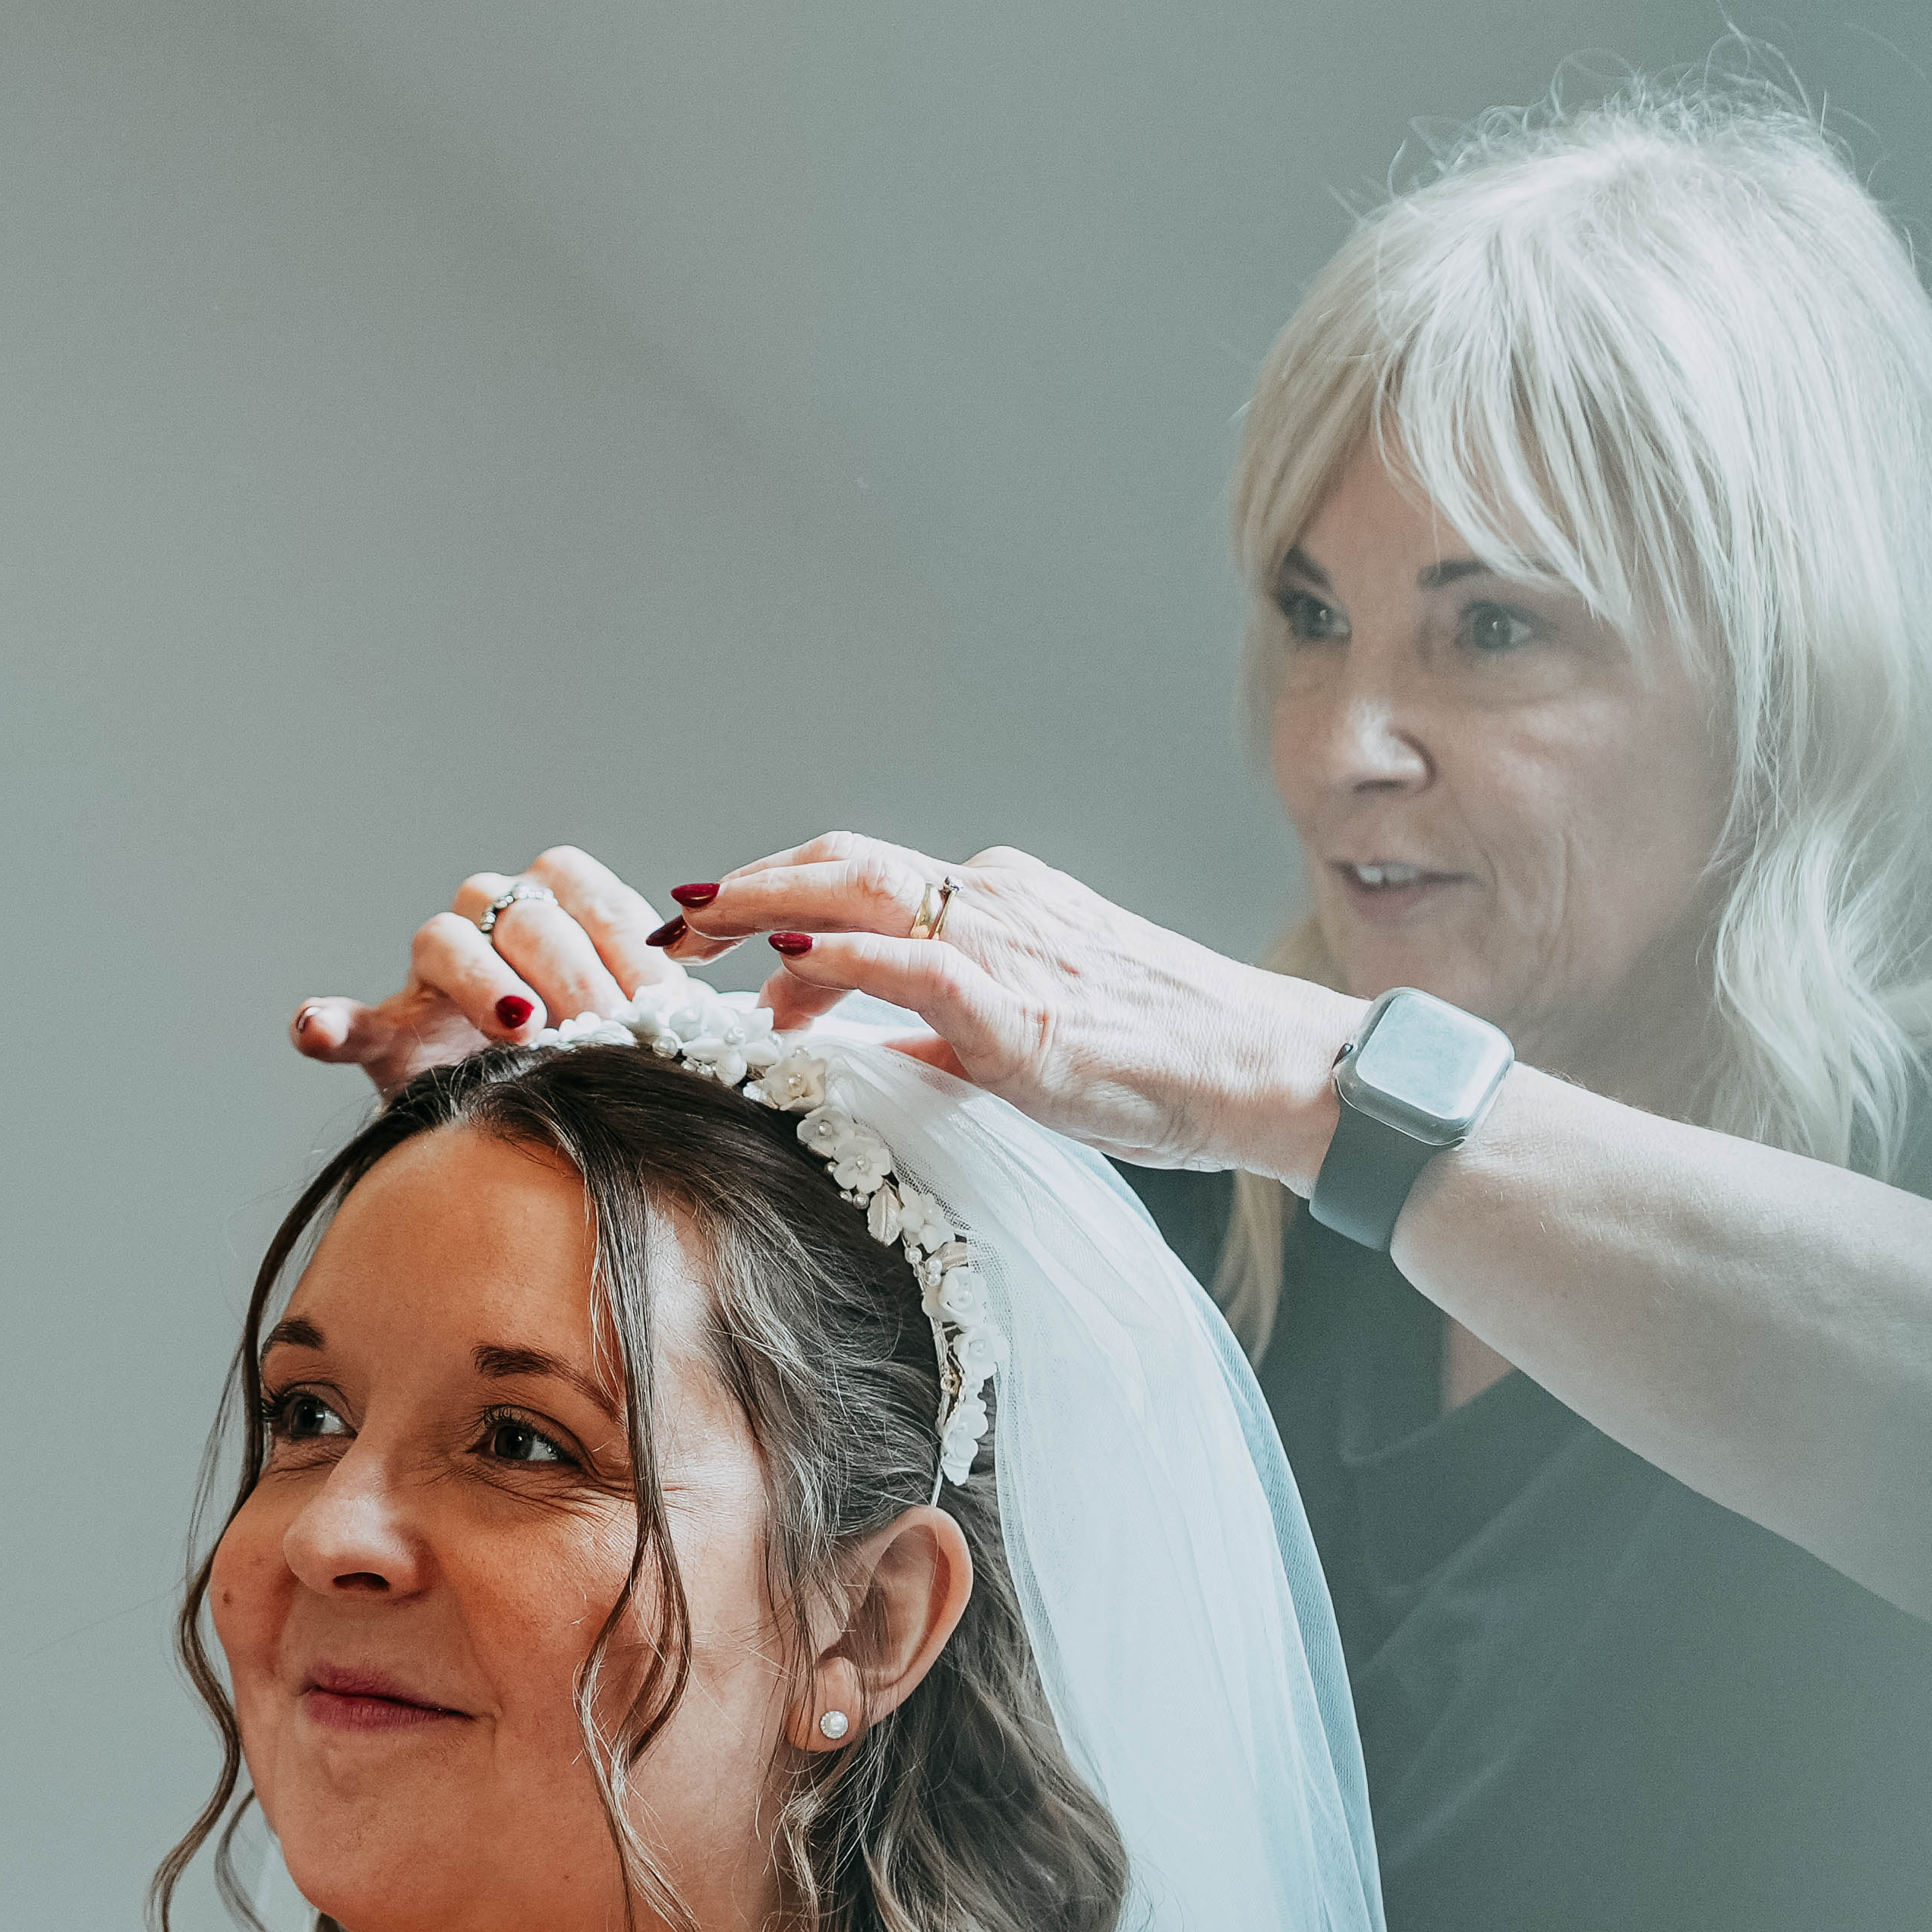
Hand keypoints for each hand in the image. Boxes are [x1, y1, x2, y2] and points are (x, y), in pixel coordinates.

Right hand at [287, 845, 695, 1095]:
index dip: (628, 947)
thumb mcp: (657, 1038)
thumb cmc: (607, 1073)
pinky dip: (330, 1021)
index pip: (592, 898)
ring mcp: (433, 975)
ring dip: (483, 982)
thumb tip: (767, 1028)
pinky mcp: (387, 1033)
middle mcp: (494, 919)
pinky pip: (348, 1018)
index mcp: (563, 905)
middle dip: (574, 974)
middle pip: (527, 917)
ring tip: (520, 1031)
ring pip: (445, 941)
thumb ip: (690, 1019)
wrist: (528, 1133)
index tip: (663, 1007)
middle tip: (607, 1033)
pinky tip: (318, 1031)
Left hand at [687, 836, 1359, 1189]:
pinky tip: (784, 963)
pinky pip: (918, 963)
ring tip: (693, 931)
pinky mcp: (1026, 1005)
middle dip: (743, 887)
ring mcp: (1011, 943)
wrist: (1263, 1068)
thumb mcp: (1027, 1045)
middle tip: (668, 924)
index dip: (774, 895)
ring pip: (864, 891)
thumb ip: (941, 1034)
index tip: (706, 932)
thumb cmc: (1164, 1065)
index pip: (863, 880)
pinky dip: (842, 955)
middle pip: (842, 863)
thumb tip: (857, 1051)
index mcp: (997, 907)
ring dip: (765, 905)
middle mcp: (996, 900)